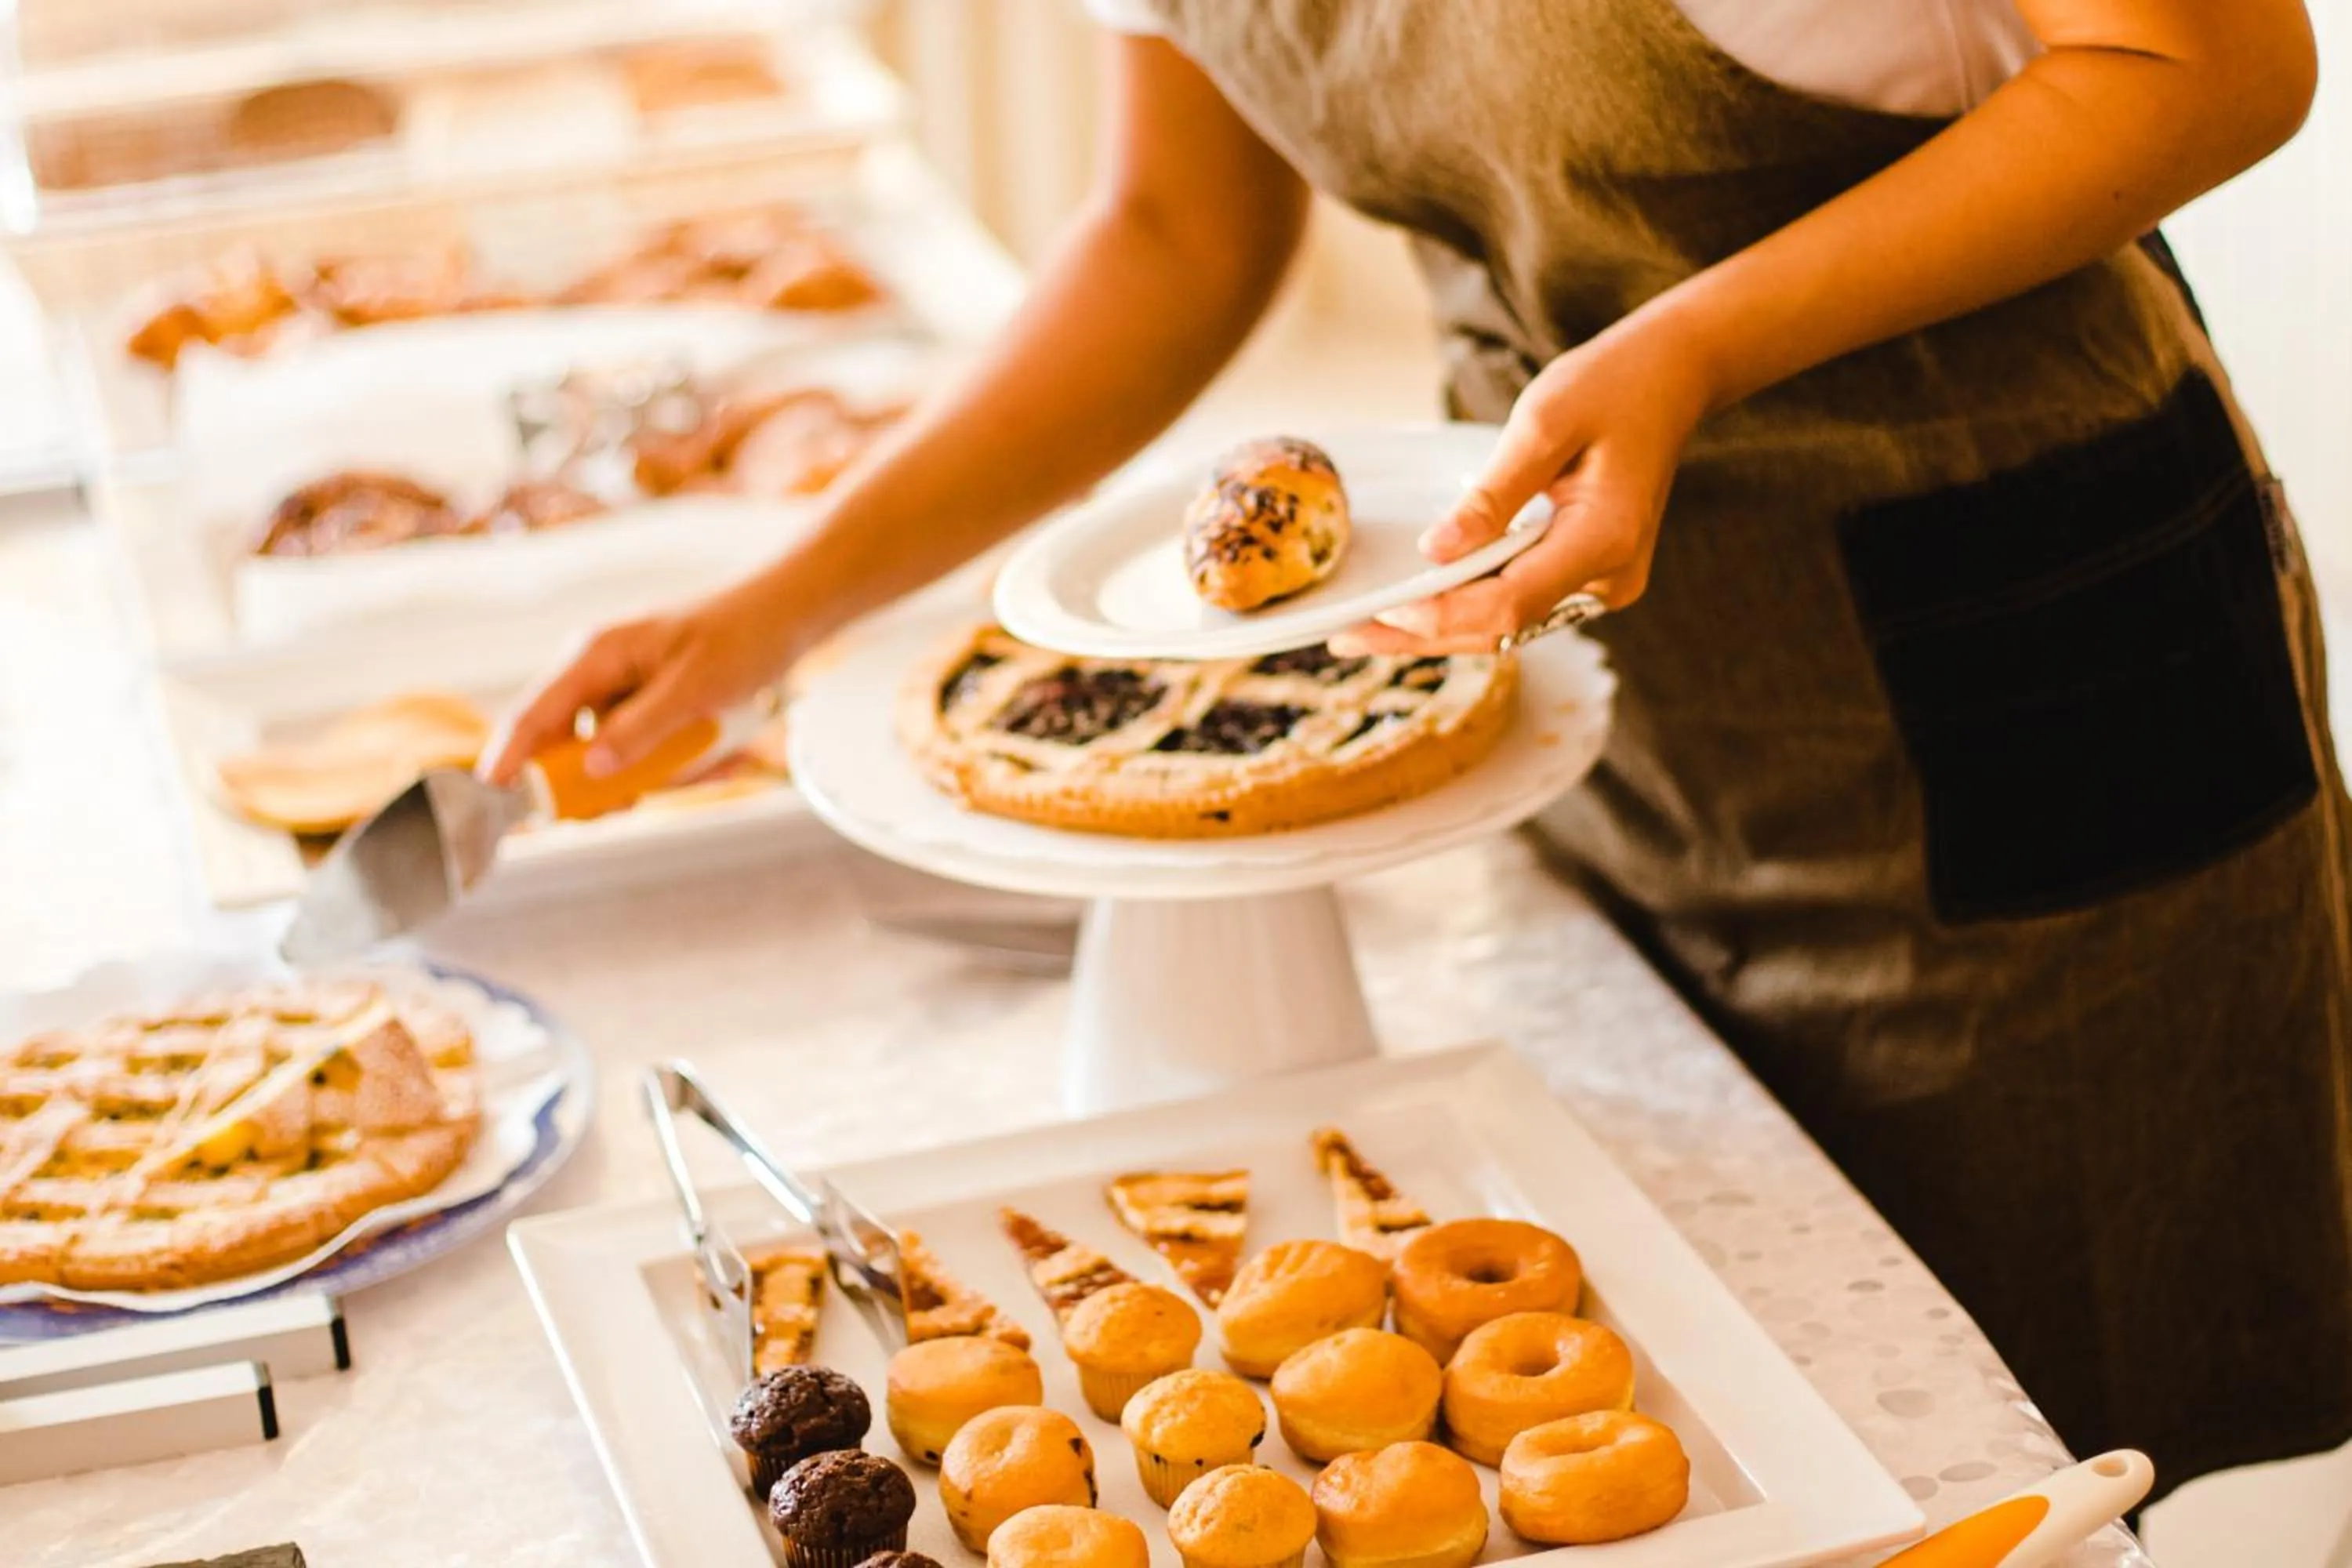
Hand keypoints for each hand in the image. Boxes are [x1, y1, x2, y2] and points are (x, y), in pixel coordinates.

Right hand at [485, 579, 805, 784]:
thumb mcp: (694, 688)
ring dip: (645, 775)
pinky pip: (642, 748)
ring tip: (702, 765)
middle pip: (561, 743)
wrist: (788, 616)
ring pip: (606, 753)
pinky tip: (722, 757)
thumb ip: (640, 729)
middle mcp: (597, 671)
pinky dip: (674, 764)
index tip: (492, 800)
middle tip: (623, 806)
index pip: (532, 715)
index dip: (508, 760)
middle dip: (588, 783)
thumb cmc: (742, 640)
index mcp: (594, 656)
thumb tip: (588, 769)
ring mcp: (621, 688)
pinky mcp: (647, 704)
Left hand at [1328, 317, 1714, 655]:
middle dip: (1422, 635)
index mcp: (1604, 539)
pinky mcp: (1588, 575)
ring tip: (1364, 632)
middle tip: (1345, 637)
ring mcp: (1603, 583)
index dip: (1441, 615)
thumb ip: (1491, 495)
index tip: (1380, 615)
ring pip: (1510, 625)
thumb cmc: (1608, 386)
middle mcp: (1609, 578)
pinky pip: (1521, 603)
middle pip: (1504, 629)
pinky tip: (1417, 608)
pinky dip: (1468, 608)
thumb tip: (1437, 551)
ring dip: (1439, 628)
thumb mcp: (1542, 423)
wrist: (1671, 378)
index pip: (1510, 603)